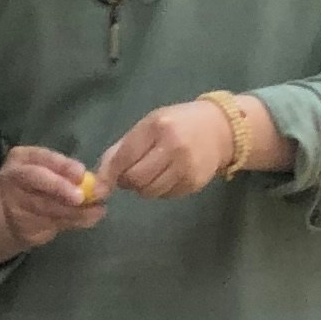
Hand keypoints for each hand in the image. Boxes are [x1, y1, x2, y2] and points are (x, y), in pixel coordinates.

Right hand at [0, 146, 103, 256]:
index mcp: (21, 157)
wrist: (15, 215)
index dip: (61, 166)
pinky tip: (86, 219)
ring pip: (45, 206)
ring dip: (74, 210)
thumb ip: (70, 174)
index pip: (40, 156)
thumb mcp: (51, 171)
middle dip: (61, 188)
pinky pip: (50, 225)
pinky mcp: (21, 226)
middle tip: (82, 196)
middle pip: (36, 179)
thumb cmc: (41, 186)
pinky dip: (72, 222)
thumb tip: (98, 182)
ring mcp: (12, 203)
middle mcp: (12, 177)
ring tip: (97, 210)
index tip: (81, 173)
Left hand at [103, 98, 253, 199]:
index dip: (109, 173)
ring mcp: (186, 167)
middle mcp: (173, 147)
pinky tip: (166, 177)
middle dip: (127, 181)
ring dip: (143, 188)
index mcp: (157, 128)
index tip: (102, 183)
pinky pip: (166, 195)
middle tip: (130, 175)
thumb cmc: (177, 124)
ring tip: (149, 174)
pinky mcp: (194, 183)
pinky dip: (160, 190)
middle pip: (136, 178)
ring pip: (150, 191)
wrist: (221, 129)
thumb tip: (99, 179)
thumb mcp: (148, 126)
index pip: (124, 157)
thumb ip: (122, 149)